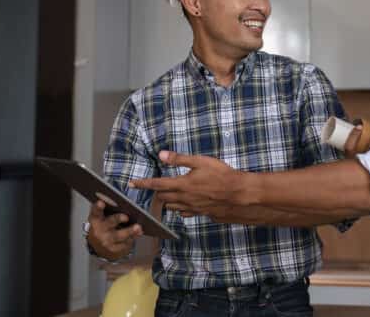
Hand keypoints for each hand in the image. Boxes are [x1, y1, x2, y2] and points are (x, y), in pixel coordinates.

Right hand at [86, 200, 141, 259]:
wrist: (99, 245)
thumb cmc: (105, 225)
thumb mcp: (103, 217)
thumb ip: (111, 210)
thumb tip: (126, 205)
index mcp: (96, 219)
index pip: (96, 212)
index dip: (98, 207)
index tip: (101, 202)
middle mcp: (99, 230)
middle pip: (109, 223)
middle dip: (117, 219)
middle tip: (126, 217)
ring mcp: (105, 241)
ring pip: (118, 235)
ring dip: (129, 231)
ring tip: (138, 227)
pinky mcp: (113, 249)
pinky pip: (124, 243)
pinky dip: (132, 237)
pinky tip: (138, 233)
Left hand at [132, 151, 247, 216]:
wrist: (238, 194)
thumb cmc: (221, 175)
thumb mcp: (200, 161)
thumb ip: (179, 159)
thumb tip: (161, 155)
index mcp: (181, 184)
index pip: (156, 184)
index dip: (143, 183)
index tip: (131, 184)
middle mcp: (183, 198)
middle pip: (162, 197)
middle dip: (155, 191)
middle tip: (151, 186)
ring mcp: (191, 207)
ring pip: (172, 206)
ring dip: (165, 201)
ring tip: (163, 196)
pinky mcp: (200, 213)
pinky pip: (184, 213)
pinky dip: (179, 209)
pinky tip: (181, 206)